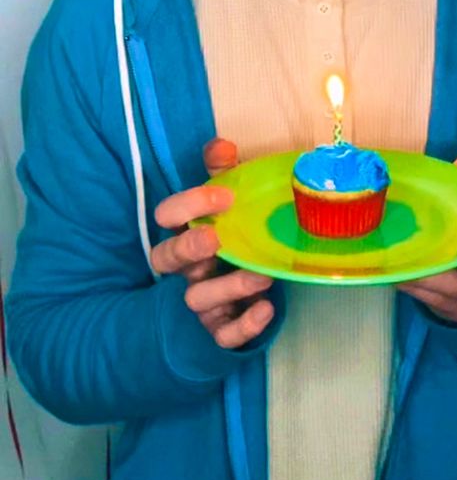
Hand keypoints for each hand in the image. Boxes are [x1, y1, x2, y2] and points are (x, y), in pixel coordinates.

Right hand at [151, 138, 274, 347]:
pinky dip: (244, 325)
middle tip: (216, 238)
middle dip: (188, 248)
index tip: (224, 195)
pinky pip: (224, 335)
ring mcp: (200, 302)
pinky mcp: (219, 330)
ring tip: (263, 274)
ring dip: (228, 285)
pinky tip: (267, 309)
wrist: (247, 293)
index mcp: (185, 232)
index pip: (166, 217)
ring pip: (196, 299)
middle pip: (166, 259)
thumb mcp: (228, 205)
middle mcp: (185, 268)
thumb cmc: (234, 240)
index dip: (188, 206)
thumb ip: (223, 175)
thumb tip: (220, 144)